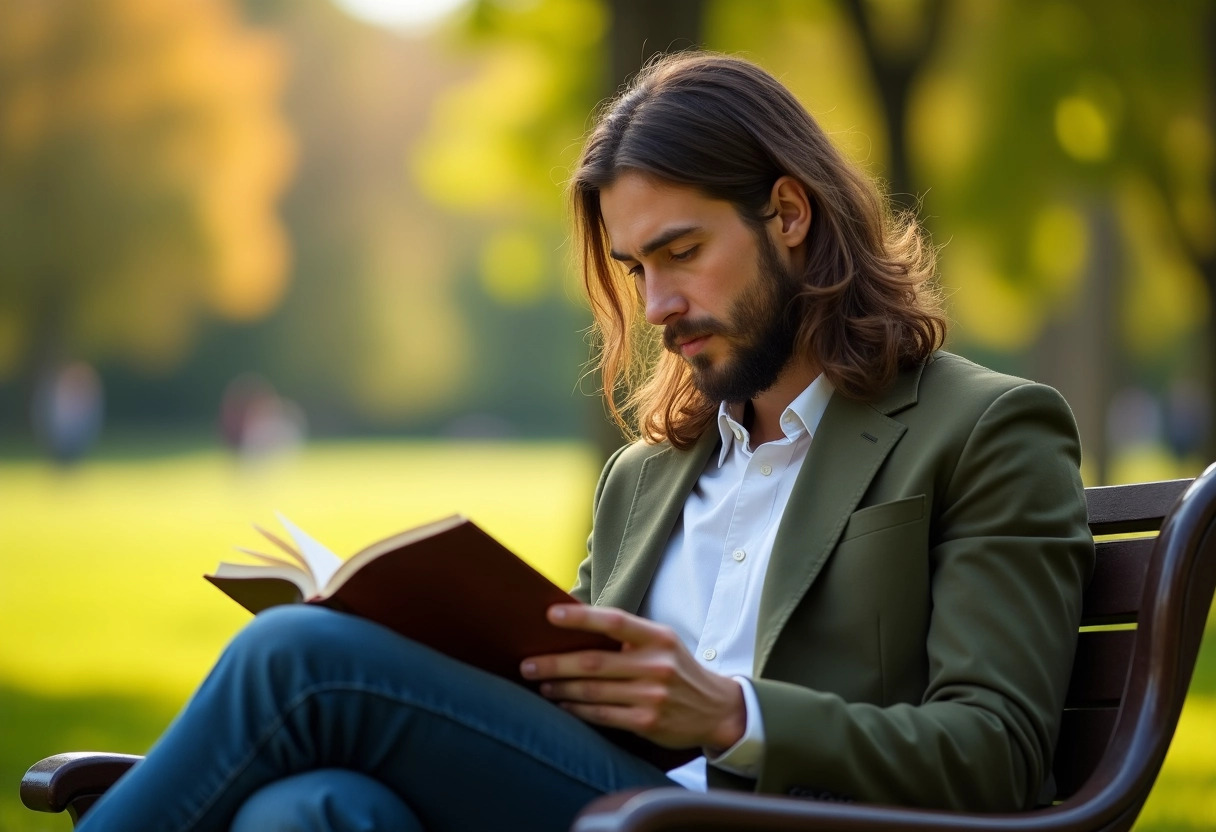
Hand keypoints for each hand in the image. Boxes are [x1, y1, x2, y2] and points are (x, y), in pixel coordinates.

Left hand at [520, 604, 745, 751]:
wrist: (717, 709)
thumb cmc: (678, 669)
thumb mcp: (663, 643)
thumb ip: (629, 636)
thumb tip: (576, 626)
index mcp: (658, 638)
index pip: (614, 622)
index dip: (580, 618)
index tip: (550, 615)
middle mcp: (656, 665)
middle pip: (594, 662)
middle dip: (554, 664)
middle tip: (527, 664)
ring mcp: (652, 696)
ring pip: (593, 691)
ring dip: (561, 689)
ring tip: (540, 684)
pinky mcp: (647, 722)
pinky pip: (602, 715)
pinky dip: (578, 710)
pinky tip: (563, 706)